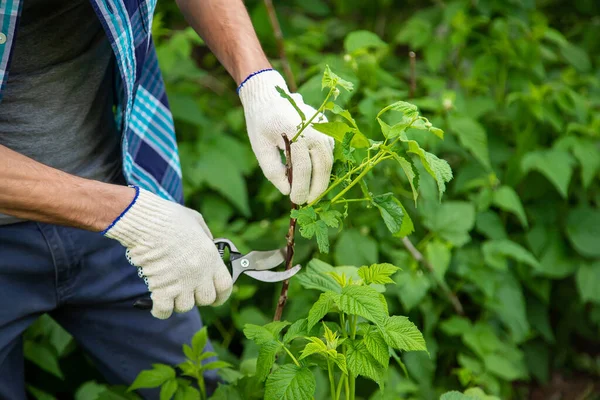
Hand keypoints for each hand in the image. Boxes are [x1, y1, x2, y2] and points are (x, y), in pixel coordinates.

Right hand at [103, 187, 232, 318]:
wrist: (148, 222)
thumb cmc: (171, 218)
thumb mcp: (197, 223)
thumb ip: (206, 238)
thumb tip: (209, 247)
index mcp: (211, 258)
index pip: (225, 287)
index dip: (222, 295)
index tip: (216, 298)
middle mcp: (199, 273)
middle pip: (206, 300)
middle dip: (197, 297)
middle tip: (187, 289)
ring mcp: (181, 283)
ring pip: (185, 307)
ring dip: (178, 302)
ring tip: (171, 291)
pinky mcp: (161, 288)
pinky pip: (164, 311)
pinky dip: (160, 310)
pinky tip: (157, 305)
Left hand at [239, 70, 334, 204]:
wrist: (269, 94)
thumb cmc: (261, 122)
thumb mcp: (260, 148)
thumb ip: (273, 171)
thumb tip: (288, 191)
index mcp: (295, 132)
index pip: (303, 168)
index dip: (301, 189)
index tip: (296, 201)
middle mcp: (314, 128)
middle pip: (322, 165)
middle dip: (317, 188)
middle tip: (308, 202)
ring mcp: (322, 126)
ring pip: (329, 159)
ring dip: (323, 178)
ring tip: (312, 192)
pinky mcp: (326, 126)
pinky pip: (329, 150)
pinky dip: (324, 165)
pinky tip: (314, 175)